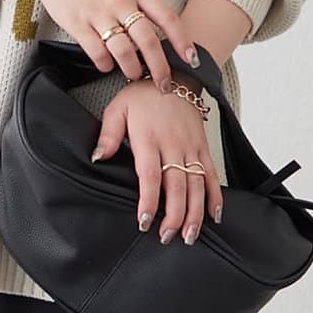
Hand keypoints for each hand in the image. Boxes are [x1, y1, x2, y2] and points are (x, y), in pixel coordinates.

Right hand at [28, 0, 198, 83]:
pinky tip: (106, 65)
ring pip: (123, 50)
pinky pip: (97, 52)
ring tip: (133, 75)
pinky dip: (105, 64)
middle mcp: (120, 0)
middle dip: (159, 67)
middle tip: (163, 84)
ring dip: (131, 69)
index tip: (191, 59)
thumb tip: (156, 30)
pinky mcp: (77, 23)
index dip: (182, 41)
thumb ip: (139, 1)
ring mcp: (98, 12)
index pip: (166, 17)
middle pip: (148, 40)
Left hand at [92, 75, 223, 244]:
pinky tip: (214, 216)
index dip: (149, 200)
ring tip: (189, 236)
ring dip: (195, 213)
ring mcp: (191, 147)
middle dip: (174, 215)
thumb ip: (108, 134)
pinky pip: (211, 174)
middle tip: (166, 237)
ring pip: (196, 185)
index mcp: (149, 138)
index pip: (150, 175)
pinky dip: (215, 195)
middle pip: (176, 185)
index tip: (145, 221)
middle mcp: (173, 144)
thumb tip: (98, 157)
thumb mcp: (117, 108)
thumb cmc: (142, 96)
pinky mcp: (203, 147)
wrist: (174, 75)